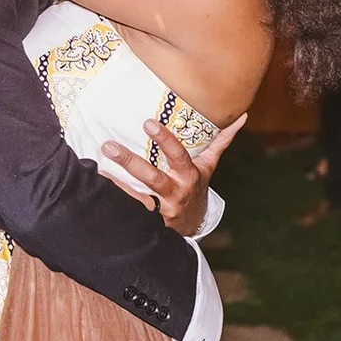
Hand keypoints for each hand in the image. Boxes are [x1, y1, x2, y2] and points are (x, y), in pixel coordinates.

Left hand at [102, 114, 245, 235]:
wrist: (193, 224)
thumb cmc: (196, 186)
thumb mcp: (208, 166)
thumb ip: (221, 141)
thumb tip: (242, 116)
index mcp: (190, 174)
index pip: (177, 154)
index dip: (164, 139)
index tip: (148, 123)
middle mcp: (176, 191)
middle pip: (152, 177)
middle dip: (130, 161)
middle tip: (109, 145)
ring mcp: (162, 208)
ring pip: (138, 197)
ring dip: (117, 183)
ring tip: (98, 168)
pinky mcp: (150, 221)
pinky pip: (132, 211)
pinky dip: (117, 200)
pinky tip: (99, 188)